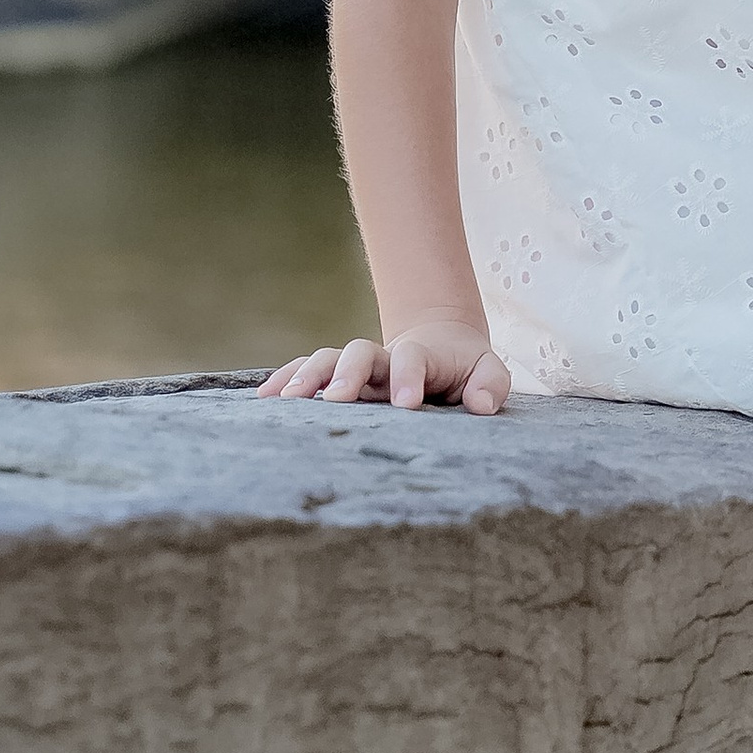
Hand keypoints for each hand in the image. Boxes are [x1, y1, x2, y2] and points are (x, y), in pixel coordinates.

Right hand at [258, 316, 511, 412]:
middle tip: (336, 398)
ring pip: (328, 360)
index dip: (408, 378)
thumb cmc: (466, 368)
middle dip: (347, 373)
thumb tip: (479, 405)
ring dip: (306, 376)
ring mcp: (358, 368)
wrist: (441, 346)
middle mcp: (383, 358)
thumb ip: (490, 384)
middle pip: (360, 353)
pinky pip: (307, 372)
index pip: (412, 360)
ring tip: (285, 400)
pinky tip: (261, 399)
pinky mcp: (339, 379)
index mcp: (422, 356)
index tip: (406, 405)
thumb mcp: (488, 371)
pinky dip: (284, 379)